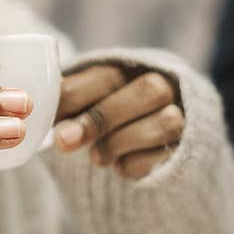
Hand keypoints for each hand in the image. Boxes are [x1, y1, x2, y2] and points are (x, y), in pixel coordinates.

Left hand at [53, 64, 184, 178]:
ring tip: (97, 157)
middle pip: (148, 91)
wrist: (142, 137)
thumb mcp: (83, 100)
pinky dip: (134, 165)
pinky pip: (165, 156)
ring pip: (164, 123)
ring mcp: (184, 116)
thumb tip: (43, 113)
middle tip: (63, 142)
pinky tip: (119, 164)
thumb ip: (66, 99)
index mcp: (129, 69)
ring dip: (119, 143)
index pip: (106, 75)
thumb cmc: (100, 112)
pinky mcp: (190, 148)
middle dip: (99, 118)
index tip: (49, 119)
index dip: (75, 97)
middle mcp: (164, 86)